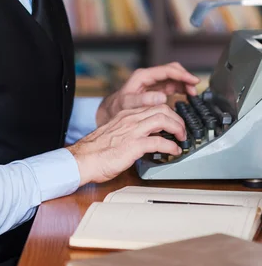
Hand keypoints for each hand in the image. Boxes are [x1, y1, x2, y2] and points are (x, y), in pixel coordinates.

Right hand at [67, 104, 185, 184]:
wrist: (83, 159)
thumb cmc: (96, 150)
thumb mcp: (115, 133)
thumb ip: (129, 131)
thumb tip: (145, 138)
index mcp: (126, 115)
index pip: (153, 106)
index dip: (169, 113)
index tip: (175, 122)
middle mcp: (130, 119)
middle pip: (162, 109)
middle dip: (177, 119)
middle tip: (182, 130)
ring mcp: (132, 131)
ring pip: (163, 119)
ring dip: (177, 128)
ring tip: (182, 138)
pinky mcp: (133, 145)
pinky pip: (158, 141)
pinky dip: (171, 146)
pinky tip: (174, 151)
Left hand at [96, 62, 199, 125]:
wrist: (112, 111)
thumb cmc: (118, 107)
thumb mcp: (128, 104)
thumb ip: (143, 100)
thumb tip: (162, 97)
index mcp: (143, 76)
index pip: (167, 70)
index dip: (182, 74)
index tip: (193, 80)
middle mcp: (149, 77)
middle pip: (172, 71)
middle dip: (185, 77)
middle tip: (195, 88)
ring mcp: (153, 82)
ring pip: (174, 77)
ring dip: (185, 83)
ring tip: (193, 94)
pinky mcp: (156, 89)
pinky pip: (172, 85)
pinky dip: (181, 89)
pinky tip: (187, 95)